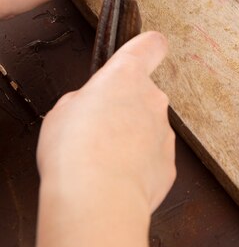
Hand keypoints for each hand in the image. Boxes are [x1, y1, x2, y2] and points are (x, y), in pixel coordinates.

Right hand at [37, 31, 175, 213]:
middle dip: (125, 109)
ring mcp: (164, 133)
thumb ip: (85, 101)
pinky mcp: (169, 165)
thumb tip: (91, 109)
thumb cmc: (76, 150)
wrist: (98, 200)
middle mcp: (152, 99)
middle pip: (143, 95)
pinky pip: (152, 159)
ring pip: (148, 129)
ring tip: (103, 160)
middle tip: (99, 130)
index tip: (146, 49)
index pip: (151, 45)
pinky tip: (115, 179)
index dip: (148, 46)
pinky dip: (137, 167)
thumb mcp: (62, 112)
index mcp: (126, 76)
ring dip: (131, 140)